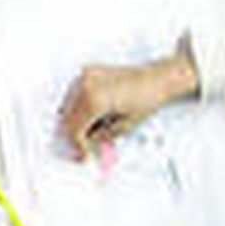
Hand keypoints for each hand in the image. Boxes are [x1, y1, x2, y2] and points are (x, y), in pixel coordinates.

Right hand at [60, 54, 197, 160]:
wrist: (158, 78)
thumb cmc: (148, 96)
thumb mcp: (125, 126)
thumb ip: (102, 138)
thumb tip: (90, 146)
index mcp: (94, 100)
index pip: (74, 129)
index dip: (78, 146)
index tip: (82, 154)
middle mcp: (86, 84)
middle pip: (66, 118)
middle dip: (74, 134)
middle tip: (84, 147)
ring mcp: (86, 75)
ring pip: (66, 105)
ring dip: (74, 121)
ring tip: (91, 131)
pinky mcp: (89, 71)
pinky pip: (73, 93)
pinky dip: (77, 107)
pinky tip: (91, 115)